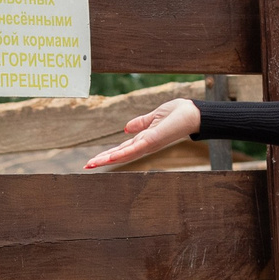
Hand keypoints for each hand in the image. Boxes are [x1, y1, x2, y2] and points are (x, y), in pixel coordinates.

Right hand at [84, 97, 201, 169]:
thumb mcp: (154, 117)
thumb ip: (140, 123)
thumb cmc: (177, 114)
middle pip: (119, 154)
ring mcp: (148, 144)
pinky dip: (121, 154)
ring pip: (123, 155)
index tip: (93, 160)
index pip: (122, 149)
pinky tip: (109, 157)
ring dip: (106, 159)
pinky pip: (134, 148)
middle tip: (86, 166)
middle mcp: (144, 145)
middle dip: (102, 160)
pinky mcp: (152, 141)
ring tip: (91, 164)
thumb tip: (126, 128)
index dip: (108, 154)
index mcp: (143, 139)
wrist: (192, 113)